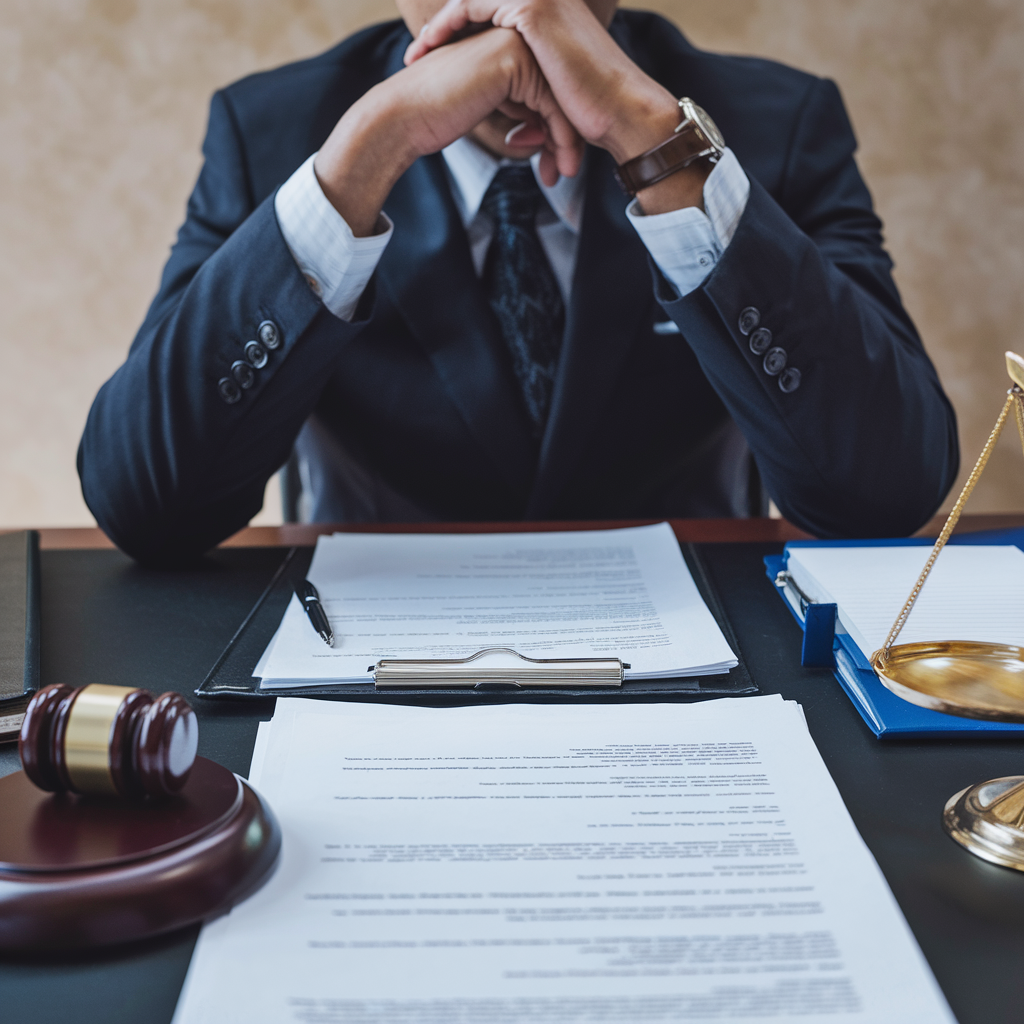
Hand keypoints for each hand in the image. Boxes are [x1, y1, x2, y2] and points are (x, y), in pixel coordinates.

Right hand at [315, 28, 583, 234]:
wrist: (405, 115)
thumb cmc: (439, 117)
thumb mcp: (491, 110)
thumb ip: (522, 111)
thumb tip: (549, 134)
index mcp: (510, 42)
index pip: (551, 87)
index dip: (559, 129)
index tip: (559, 165)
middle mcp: (516, 35)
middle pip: (560, 91)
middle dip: (566, 137)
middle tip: (566, 174)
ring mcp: (515, 43)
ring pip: (560, 98)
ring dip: (566, 143)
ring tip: (563, 175)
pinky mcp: (512, 60)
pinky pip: (551, 103)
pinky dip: (560, 138)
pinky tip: (556, 165)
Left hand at [406, 0, 710, 211]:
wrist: (623, 112)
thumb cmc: (595, 116)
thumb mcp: (554, 101)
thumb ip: (532, 100)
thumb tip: (516, 134)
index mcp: (551, 15)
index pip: (493, 12)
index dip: (459, 32)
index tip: (430, 59)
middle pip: (478, 2)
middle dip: (443, 30)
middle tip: (414, 56)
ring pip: (471, 1)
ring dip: (439, 28)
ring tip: (415, 56)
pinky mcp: (533, 9)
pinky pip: (472, 5)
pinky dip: (447, 24)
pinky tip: (428, 45)